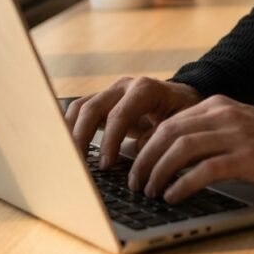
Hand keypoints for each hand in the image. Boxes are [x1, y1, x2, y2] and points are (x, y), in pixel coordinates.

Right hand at [66, 77, 200, 166]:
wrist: (183, 96)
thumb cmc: (183, 112)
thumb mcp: (180, 124)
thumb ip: (159, 136)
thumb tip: (138, 153)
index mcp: (145, 89)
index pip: (119, 114)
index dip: (110, 141)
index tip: (106, 165)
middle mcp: (124, 86)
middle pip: (92, 108)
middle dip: (82, 138)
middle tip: (79, 166)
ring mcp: (111, 92)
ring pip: (80, 107)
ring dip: (70, 133)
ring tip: (69, 160)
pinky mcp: (103, 102)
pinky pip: (80, 112)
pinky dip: (71, 129)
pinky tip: (69, 149)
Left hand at [127, 95, 253, 202]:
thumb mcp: (235, 129)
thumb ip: (205, 134)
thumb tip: (164, 155)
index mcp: (217, 106)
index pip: (169, 122)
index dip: (146, 145)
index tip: (133, 166)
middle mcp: (224, 115)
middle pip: (169, 133)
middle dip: (145, 160)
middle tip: (135, 183)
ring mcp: (237, 135)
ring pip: (182, 149)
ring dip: (159, 173)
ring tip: (150, 192)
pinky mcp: (249, 157)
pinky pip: (206, 169)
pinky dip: (183, 184)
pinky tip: (174, 197)